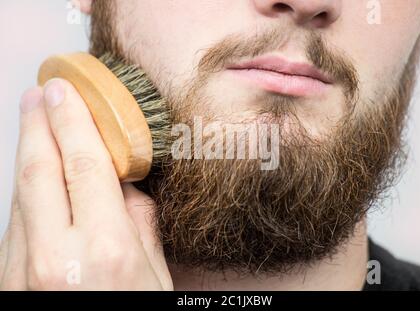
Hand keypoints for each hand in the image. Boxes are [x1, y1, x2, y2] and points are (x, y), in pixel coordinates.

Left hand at [0, 79, 172, 289]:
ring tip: (34, 123)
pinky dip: (24, 189)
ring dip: (27, 152)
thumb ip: (138, 222)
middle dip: (38, 124)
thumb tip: (123, 183)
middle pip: (40, 170)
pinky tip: (33, 174)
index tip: (64, 91)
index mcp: (106, 251)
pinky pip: (15, 222)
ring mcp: (23, 271)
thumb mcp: (154, 275)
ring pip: (20, 193)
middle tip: (40, 93)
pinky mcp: (8, 281)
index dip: (73, 121)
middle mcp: (57, 257)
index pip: (85, 165)